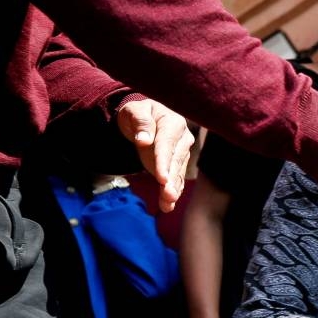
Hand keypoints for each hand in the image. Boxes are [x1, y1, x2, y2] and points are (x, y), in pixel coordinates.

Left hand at [117, 98, 194, 212]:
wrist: (143, 119)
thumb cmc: (138, 113)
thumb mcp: (134, 112)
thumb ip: (140, 123)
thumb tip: (144, 140)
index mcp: (173, 123)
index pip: (167, 144)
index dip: (164, 162)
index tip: (161, 178)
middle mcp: (182, 139)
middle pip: (176, 161)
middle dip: (171, 180)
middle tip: (168, 195)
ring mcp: (182, 152)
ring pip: (177, 173)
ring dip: (173, 189)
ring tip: (167, 203)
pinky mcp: (177, 164)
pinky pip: (175, 179)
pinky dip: (172, 192)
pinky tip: (167, 205)